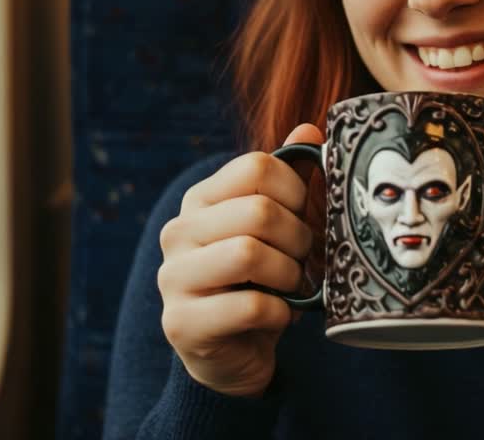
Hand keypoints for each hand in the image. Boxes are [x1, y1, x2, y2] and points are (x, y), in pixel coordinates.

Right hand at [156, 123, 323, 397]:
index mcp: (200, 200)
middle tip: (304, 259)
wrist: (231, 354)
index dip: (296, 190)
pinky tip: (280, 315)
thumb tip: (310, 129)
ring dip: (289, 274)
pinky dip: (281, 312)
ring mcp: (173, 278)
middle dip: (298, 238)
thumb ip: (289, 180)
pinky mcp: (182, 323)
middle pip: (258, 211)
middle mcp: (178, 232)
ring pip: (249, 254)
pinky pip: (251, 306)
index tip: (303, 217)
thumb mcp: (276, 228)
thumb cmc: (258, 283)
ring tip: (292, 286)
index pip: (257, 166)